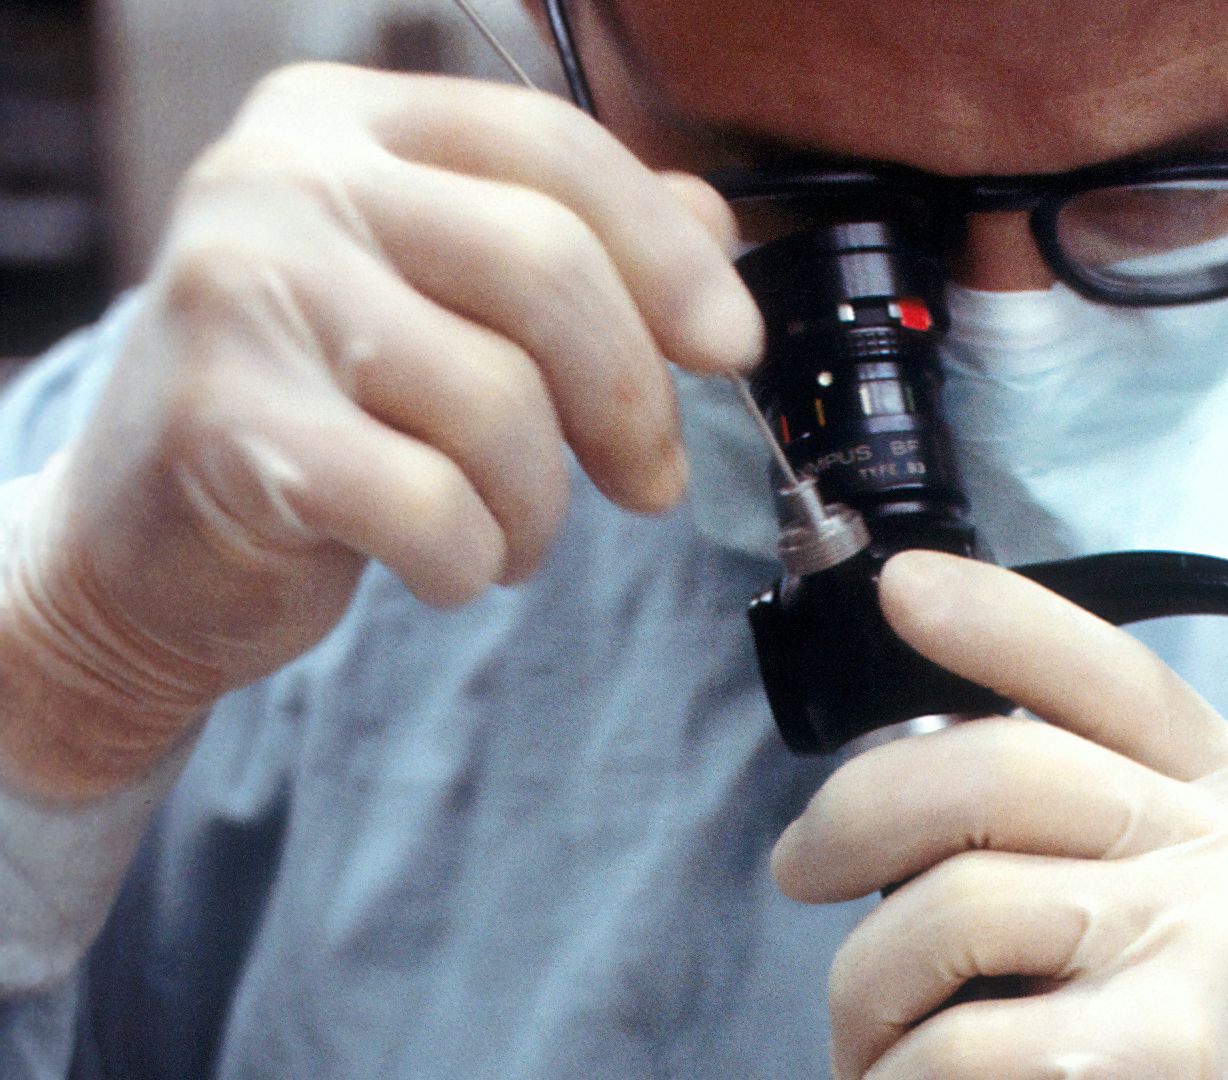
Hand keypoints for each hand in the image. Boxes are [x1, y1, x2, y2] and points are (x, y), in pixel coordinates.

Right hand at [0, 63, 760, 798]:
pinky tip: (446, 561)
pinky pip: (432, 504)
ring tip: (512, 529)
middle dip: (630, 398)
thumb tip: (715, 226)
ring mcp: (238, 295)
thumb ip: (570, 239)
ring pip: (498, 401)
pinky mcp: (222, 427)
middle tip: (650, 480)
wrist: (145, 539)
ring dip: (540, 503)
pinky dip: (472, 558)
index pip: (554, 148)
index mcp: (345, 120)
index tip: (731, 345)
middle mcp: (280, 179)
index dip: (669, 254)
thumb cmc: (318, 406)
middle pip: (544, 266)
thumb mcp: (441, 294)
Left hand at [772, 550, 1227, 1078]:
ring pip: (956, 905)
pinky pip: (956, 1041)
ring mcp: (1214, 954)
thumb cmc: (1144, 1044)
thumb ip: (1070, 817)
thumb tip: (901, 761)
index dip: (1000, 619)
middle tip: (799, 870)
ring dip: (866, 985)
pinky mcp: (1166, 1054)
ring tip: (870, 1035)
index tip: (900, 589)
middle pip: (1000, 769)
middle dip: (856, 816)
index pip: (1113, 673)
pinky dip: (895, 1076)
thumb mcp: (1148, 904)